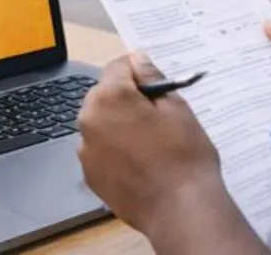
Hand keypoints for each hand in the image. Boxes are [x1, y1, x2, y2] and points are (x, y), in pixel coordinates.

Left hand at [77, 53, 227, 238]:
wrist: (180, 211)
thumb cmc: (184, 156)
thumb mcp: (177, 108)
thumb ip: (153, 79)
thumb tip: (138, 59)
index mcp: (110, 97)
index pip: (118, 66)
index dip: (139, 71)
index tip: (155, 83)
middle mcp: (89, 120)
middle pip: (104, 94)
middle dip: (126, 98)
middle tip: (156, 115)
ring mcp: (86, 150)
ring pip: (101, 123)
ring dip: (118, 123)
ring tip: (150, 142)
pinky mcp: (90, 175)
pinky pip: (100, 149)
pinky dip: (114, 149)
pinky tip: (140, 162)